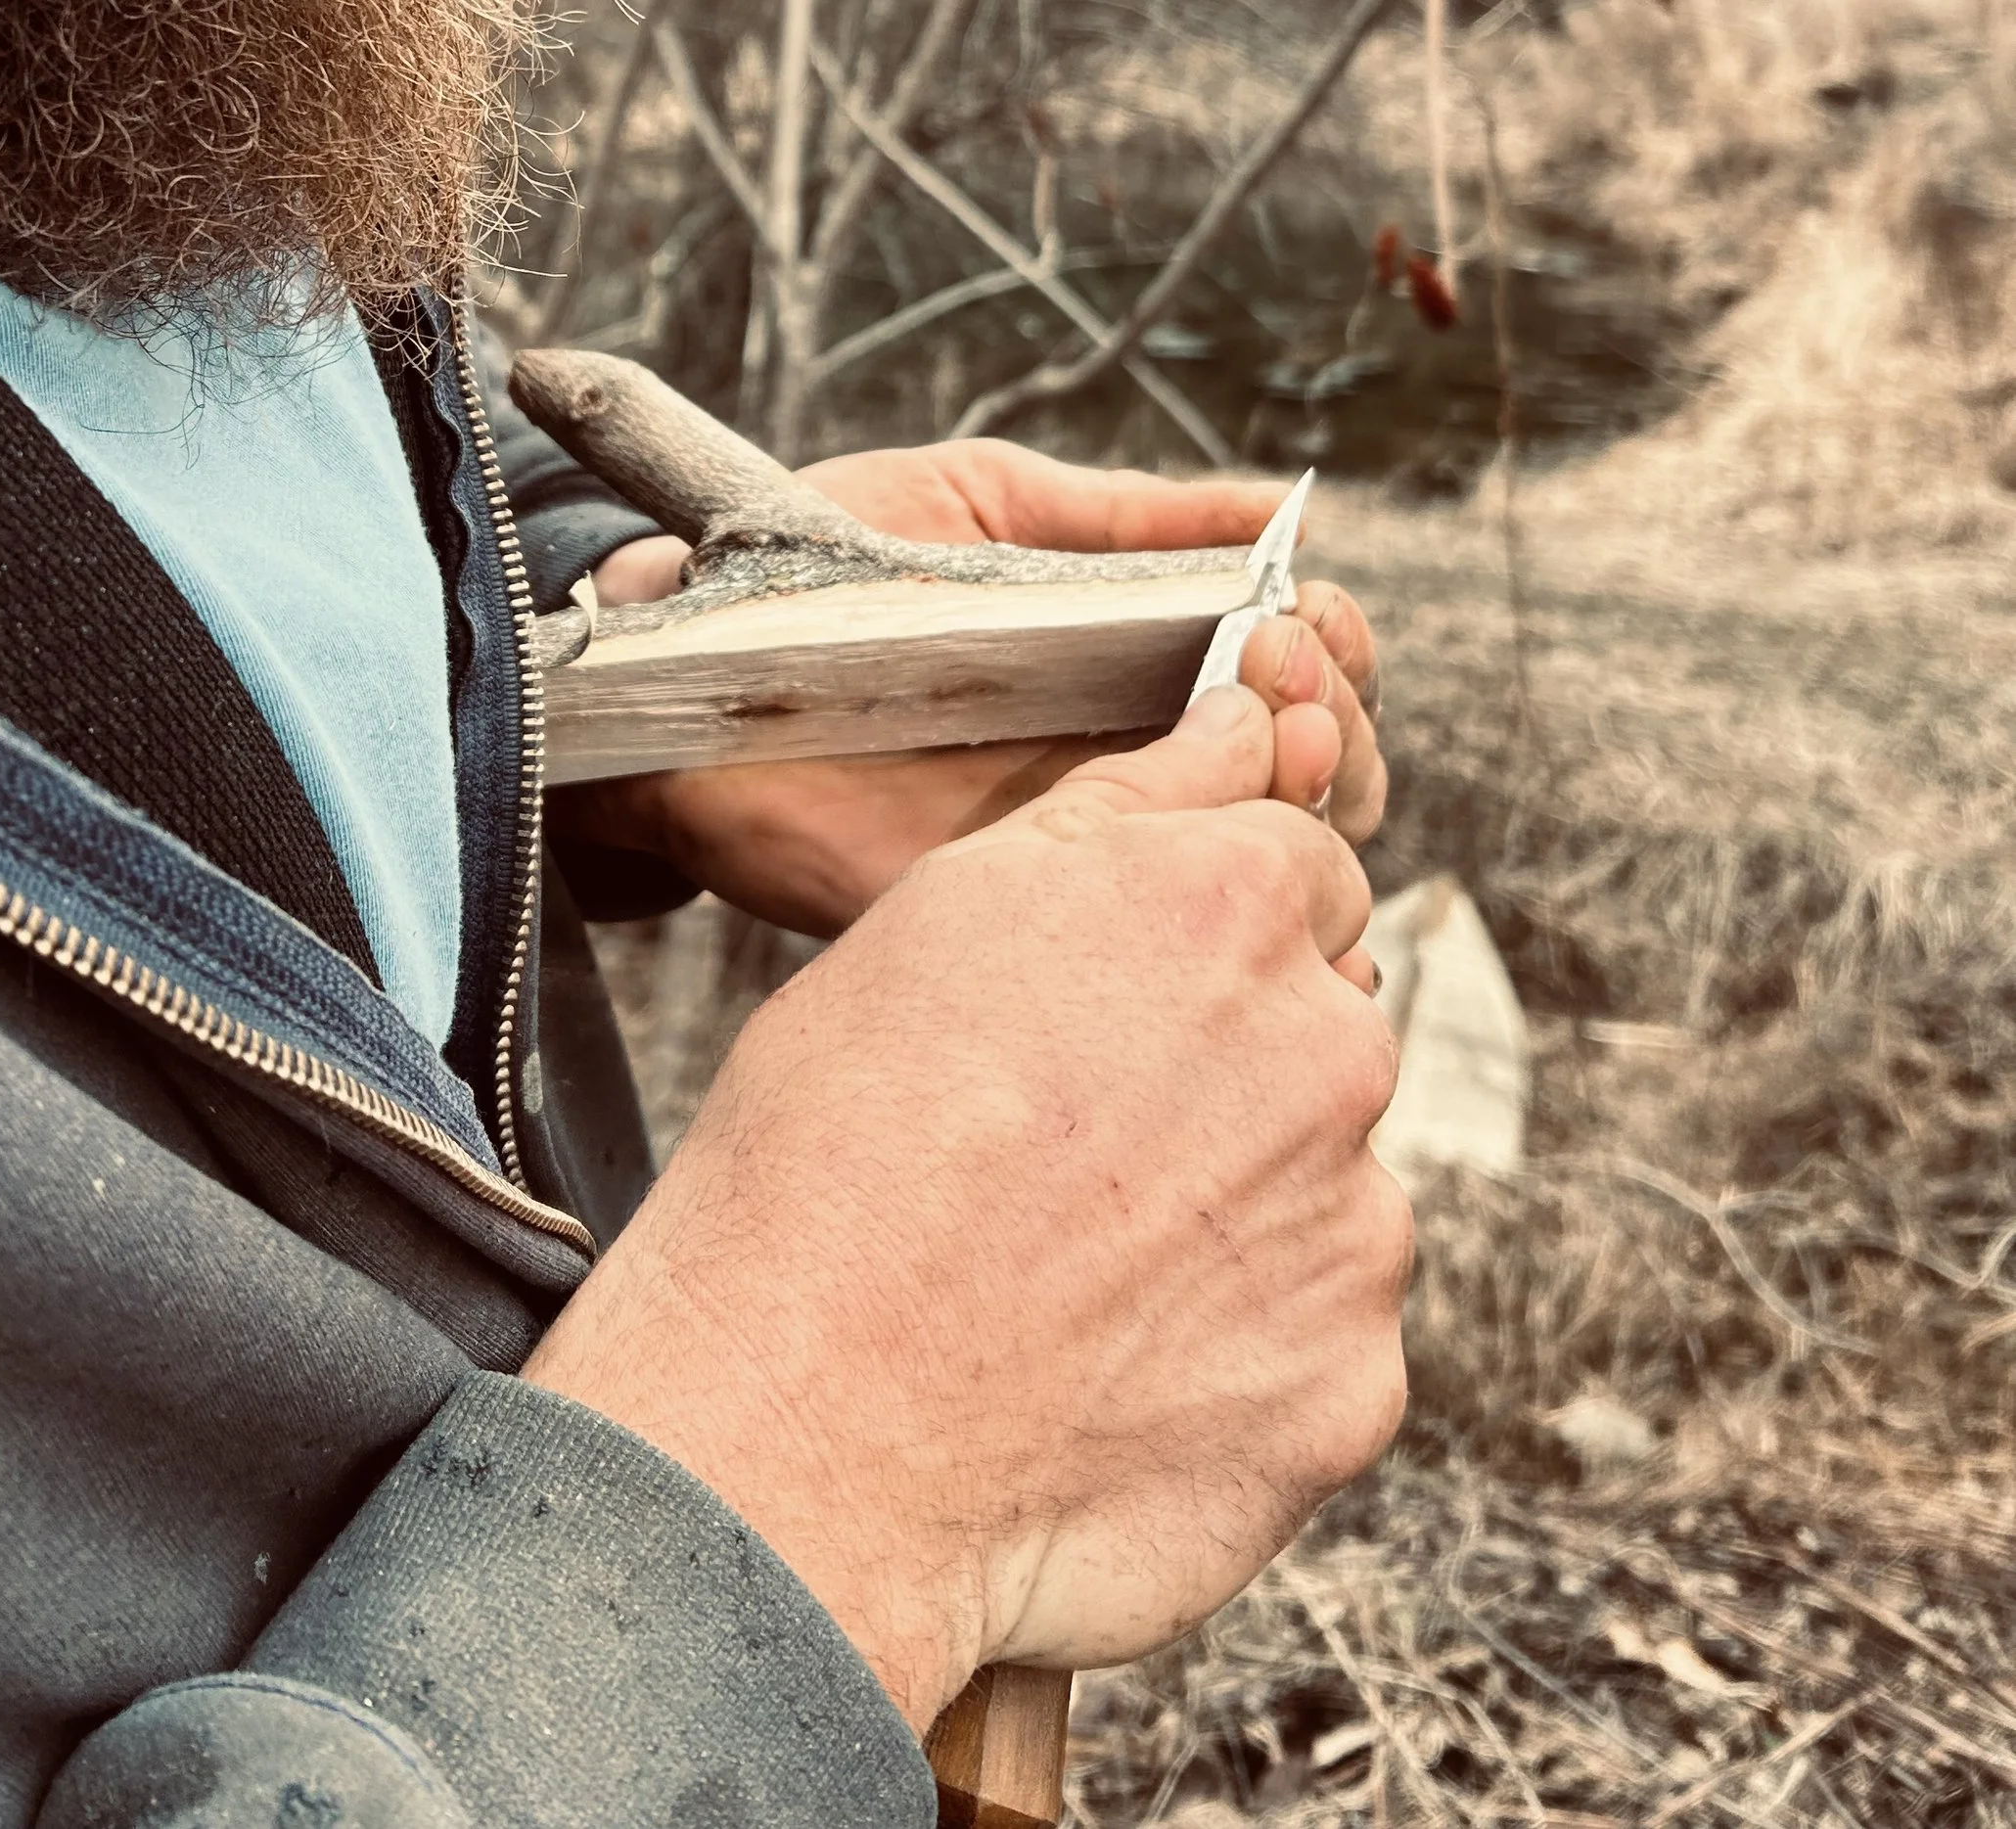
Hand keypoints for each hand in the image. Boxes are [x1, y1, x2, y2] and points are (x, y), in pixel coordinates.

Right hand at [526, 708, 1408, 1724]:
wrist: (802, 1437)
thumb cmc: (835, 1156)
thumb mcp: (946, 909)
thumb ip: (1131, 800)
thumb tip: (1243, 720)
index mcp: (1231, 904)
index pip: (1298, 865)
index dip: (1196, 925)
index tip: (1108, 997)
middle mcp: (1327, 1050)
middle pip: (1321, 1023)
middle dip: (1227, 1066)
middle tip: (1063, 1142)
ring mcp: (1356, 1230)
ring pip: (1323, 1182)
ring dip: (1235, 1209)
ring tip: (1065, 1269)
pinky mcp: (1354, 1386)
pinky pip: (1319, 1336)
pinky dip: (1238, 1350)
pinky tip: (1104, 1367)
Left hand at [568, 436, 1384, 934]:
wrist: (676, 654)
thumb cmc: (814, 563)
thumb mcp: (985, 504)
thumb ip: (1128, 516)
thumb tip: (1280, 504)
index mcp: (1133, 667)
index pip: (1294, 678)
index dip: (1330, 650)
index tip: (1302, 614)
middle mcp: (1127, 763)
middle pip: (1312, 772)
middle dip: (1335, 715)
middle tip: (1286, 667)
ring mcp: (1082, 849)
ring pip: (1264, 861)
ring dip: (1304, 786)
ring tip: (1268, 724)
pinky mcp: (1017, 918)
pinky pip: (1153, 949)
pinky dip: (1227, 899)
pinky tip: (1222, 826)